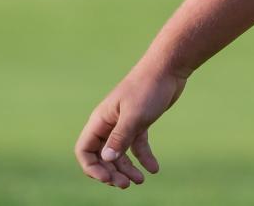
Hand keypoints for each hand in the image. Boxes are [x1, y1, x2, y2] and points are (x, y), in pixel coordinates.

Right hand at [74, 62, 187, 188]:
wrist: (169, 67)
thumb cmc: (149, 87)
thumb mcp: (134, 115)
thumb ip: (120, 137)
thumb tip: (106, 159)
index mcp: (100, 120)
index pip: (84, 150)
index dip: (92, 167)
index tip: (109, 178)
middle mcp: (109, 123)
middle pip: (103, 155)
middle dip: (112, 172)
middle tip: (127, 185)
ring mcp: (125, 123)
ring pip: (120, 153)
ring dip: (127, 168)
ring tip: (140, 181)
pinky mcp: (141, 122)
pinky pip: (138, 145)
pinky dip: (143, 157)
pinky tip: (153, 169)